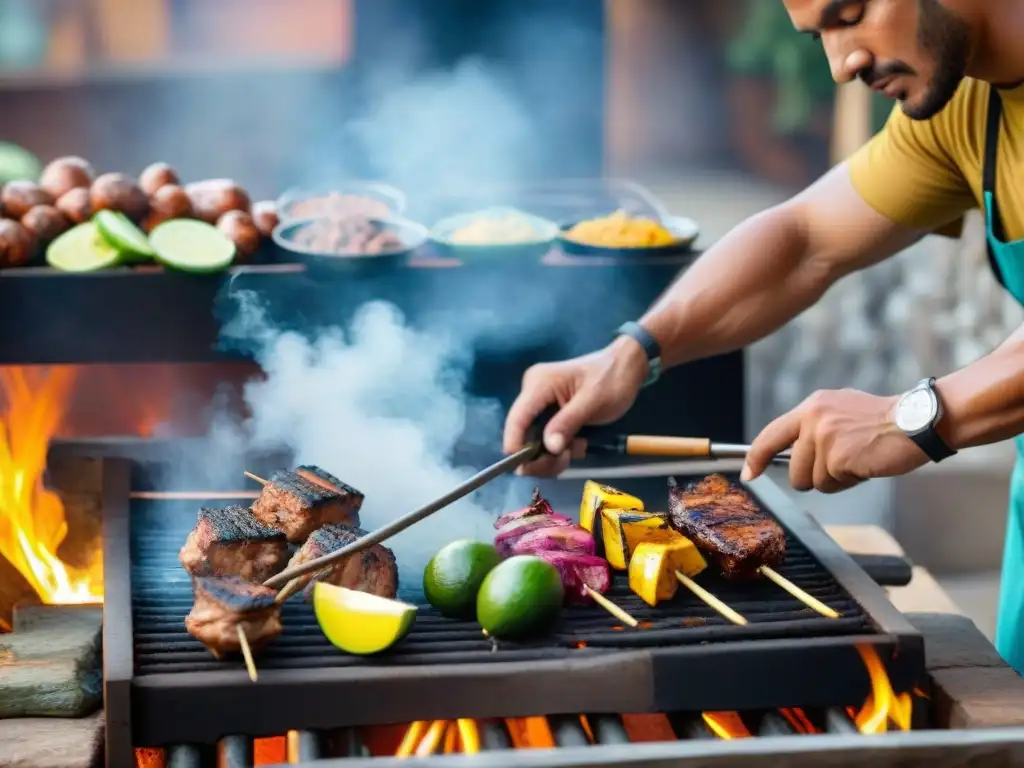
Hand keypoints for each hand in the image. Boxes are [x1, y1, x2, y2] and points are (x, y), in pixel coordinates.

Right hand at [504, 337, 647, 475]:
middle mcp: (533, 392)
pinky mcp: (549, 412)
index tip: (526, 468)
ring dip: (554, 453)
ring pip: (534, 440)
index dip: (516, 446)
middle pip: (523, 434)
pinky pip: (545, 437)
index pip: (517, 418)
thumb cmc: (612, 379)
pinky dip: (560, 447)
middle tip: (565, 461)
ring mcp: (540, 403)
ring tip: (579, 448)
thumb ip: (568, 423)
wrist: (627, 366)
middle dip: (542, 454)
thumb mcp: (593, 401)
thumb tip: (548, 448)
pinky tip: (578, 443)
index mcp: (539, 384)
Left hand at [740, 388, 928, 492]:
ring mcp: (823, 437)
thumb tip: (793, 455)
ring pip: (812, 481)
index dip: (755, 457)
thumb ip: (814, 430)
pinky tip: (865, 465)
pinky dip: (849, 482)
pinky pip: (832, 485)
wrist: (918, 421)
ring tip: (857, 460)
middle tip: (843, 463)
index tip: (749, 473)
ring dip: (834, 479)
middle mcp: (812, 418)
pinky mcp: (837, 456)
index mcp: (811, 406)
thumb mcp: (841, 414)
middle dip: (814, 476)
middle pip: (793, 470)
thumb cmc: (885, 422)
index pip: (771, 434)